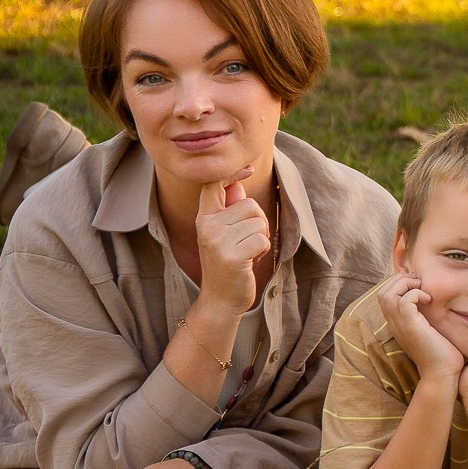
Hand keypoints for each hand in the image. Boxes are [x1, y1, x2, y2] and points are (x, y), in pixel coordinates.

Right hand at [192, 168, 270, 315]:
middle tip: (247, 242)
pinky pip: (262, 238)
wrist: (221, 299)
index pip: (213, 184)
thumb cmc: (228, 263)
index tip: (248, 169)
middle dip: (258, 222)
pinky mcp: (231, 256)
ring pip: (258, 221)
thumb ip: (230, 209)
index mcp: (204, 218)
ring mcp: (217, 241)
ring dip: (261, 237)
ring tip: (248, 252)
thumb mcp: (225, 234)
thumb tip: (238, 184)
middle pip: (249, 204)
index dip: (232, 173)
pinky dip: (263, 249)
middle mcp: (207, 226)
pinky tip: (251, 262)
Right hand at [380, 274, 466, 379]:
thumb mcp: (428, 328)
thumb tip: (432, 298)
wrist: (442, 373)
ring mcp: (400, 325)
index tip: (418, 286)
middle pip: (382, 291)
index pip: (384, 295)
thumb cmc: (440, 352)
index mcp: (396, 323)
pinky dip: (416, 294)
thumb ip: (424, 314)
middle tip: (420, 285)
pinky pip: (404, 301)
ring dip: (406, 285)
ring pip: (388, 293)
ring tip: (422, 291)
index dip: (399, 284)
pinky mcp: (411, 327)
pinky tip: (429, 301)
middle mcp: (394, 323)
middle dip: (401, 280)